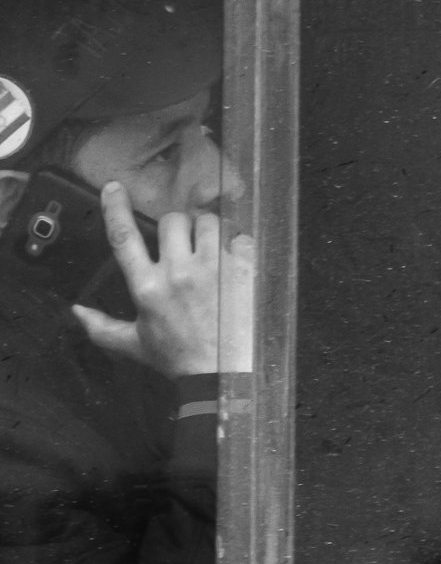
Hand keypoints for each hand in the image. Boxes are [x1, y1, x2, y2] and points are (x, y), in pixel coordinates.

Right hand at [73, 181, 254, 378]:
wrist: (222, 376)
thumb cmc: (178, 360)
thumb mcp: (135, 345)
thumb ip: (102, 327)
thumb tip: (76, 311)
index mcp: (147, 286)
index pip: (124, 237)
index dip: (116, 208)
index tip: (114, 188)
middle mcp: (178, 272)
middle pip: (173, 220)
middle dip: (176, 226)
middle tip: (182, 242)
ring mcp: (214, 270)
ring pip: (208, 223)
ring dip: (207, 230)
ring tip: (209, 247)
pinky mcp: (242, 273)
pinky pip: (240, 238)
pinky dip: (237, 243)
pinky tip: (234, 258)